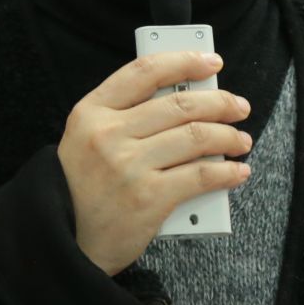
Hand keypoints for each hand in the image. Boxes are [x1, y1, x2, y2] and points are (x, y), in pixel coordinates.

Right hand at [57, 50, 253, 275]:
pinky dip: (226, 172)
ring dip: (228, 136)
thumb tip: (185, 103)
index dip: (184, 61)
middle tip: (238, 107)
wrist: (63, 242)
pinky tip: (236, 172)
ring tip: (240, 140)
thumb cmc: (80, 190)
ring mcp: (129, 165)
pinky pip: (201, 176)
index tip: (210, 61)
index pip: (145, 72)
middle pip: (180, 104)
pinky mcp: (148, 198)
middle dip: (220, 102)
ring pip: (196, 136)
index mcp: (91, 113)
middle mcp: (109, 134)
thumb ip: (125, 118)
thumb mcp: (86, 141)